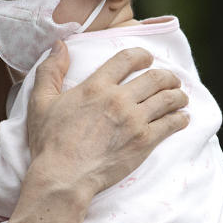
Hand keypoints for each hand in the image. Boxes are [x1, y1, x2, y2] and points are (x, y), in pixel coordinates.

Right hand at [27, 41, 188, 197]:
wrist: (63, 177)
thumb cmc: (49, 142)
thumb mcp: (40, 102)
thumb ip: (50, 71)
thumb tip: (60, 45)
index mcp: (96, 86)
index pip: (127, 59)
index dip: (142, 56)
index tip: (147, 59)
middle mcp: (118, 99)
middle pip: (155, 77)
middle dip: (168, 76)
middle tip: (171, 80)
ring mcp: (134, 121)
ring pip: (168, 99)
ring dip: (178, 96)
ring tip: (180, 98)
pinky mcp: (144, 142)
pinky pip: (172, 124)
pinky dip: (181, 119)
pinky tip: (182, 119)